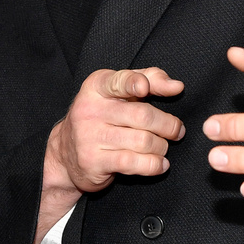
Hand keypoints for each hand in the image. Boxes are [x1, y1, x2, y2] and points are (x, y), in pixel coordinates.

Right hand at [46, 67, 184, 193]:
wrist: (66, 152)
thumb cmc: (104, 114)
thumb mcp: (121, 90)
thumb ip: (151, 79)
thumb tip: (177, 86)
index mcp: (97, 86)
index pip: (119, 81)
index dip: (134, 83)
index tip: (145, 88)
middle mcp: (90, 110)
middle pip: (142, 116)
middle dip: (168, 125)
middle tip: (177, 130)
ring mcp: (89, 137)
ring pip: (142, 141)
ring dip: (162, 146)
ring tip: (163, 146)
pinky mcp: (93, 162)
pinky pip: (133, 163)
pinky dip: (154, 165)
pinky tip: (160, 164)